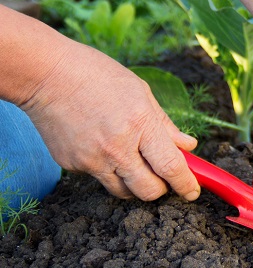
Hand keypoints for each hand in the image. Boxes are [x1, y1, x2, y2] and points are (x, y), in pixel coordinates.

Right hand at [19, 39, 200, 200]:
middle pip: (149, 191)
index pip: (171, 167)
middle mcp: (117, 147)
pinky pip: (99, 177)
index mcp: (140, 124)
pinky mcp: (72, 165)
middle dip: (161, 189)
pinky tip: (101, 145)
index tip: (192, 192)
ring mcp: (92, 159)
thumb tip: (188, 146)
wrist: (45, 75)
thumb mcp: (141, 92)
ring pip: (124, 191)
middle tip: (163, 177)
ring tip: (133, 160)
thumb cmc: (97, 76)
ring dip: (135, 184)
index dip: (185, 184)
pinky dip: (107, 169)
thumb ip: (165, 124)